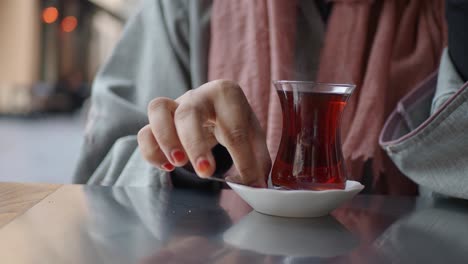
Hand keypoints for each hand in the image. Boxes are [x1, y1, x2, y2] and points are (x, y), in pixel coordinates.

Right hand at [137, 80, 270, 186]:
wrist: (217, 110)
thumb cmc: (236, 123)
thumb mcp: (254, 137)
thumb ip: (257, 161)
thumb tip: (256, 187)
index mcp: (227, 93)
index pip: (234, 128)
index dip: (243, 159)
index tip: (251, 182)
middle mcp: (198, 95)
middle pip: (189, 113)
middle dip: (195, 145)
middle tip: (205, 172)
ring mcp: (175, 105)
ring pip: (158, 111)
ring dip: (166, 140)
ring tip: (178, 164)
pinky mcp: (159, 121)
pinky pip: (145, 132)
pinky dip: (152, 151)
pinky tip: (166, 167)